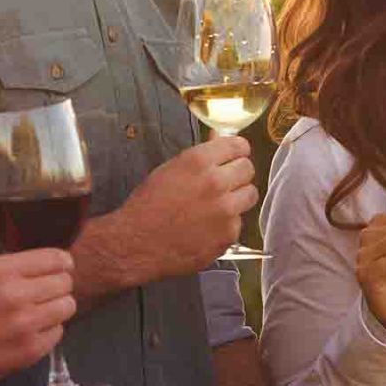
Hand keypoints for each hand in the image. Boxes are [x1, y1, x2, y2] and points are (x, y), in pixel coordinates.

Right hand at [0, 248, 75, 385]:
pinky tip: (29, 333)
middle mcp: (16, 294)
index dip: (63, 263)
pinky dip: (48, 332)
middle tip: (44, 295)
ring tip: (38, 314)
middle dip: (58, 287)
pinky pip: (58, 333)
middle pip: (65, 283)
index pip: (56, 258)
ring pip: (67, 307)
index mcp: (1, 271)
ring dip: (56, 309)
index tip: (62, 268)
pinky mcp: (29, 350)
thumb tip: (49, 265)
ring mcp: (25, 324)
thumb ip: (12, 269)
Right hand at [93, 135, 255, 279]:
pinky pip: (239, 222)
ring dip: (238, 198)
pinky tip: (208, 227)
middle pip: (248, 169)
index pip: (238, 146)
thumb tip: (219, 140)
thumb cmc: (147, 207)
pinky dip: (227, 224)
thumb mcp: (169, 170)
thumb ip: (200, 157)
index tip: (235, 156)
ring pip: (250, 194)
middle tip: (225, 182)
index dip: (237, 151)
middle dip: (238, 174)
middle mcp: (216, 183)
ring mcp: (225, 210)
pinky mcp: (228, 234)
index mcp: (199, 161)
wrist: (136, 244)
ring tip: (217, 206)